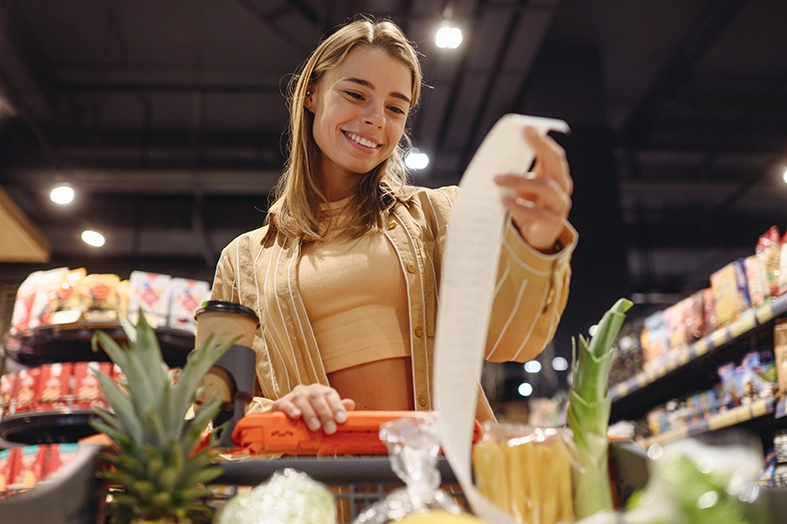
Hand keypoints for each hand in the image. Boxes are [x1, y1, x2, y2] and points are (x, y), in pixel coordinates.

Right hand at [270, 384, 354, 433]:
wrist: (287, 419)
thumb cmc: (310, 416)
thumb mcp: (326, 414)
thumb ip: (338, 409)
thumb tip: (350, 404)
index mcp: (320, 391)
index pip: (330, 394)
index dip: (337, 406)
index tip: (341, 419)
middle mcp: (307, 391)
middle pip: (317, 396)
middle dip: (325, 413)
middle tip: (330, 429)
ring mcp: (293, 396)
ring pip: (302, 399)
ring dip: (310, 413)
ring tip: (315, 427)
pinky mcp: (280, 404)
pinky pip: (285, 403)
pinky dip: (291, 409)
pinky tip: (297, 416)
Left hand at [494, 126, 572, 252]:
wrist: (534, 236)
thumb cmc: (528, 205)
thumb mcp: (523, 186)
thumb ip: (517, 171)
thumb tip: (499, 155)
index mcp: (555, 174)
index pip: (552, 152)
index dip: (541, 140)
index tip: (526, 128)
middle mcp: (562, 186)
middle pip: (555, 163)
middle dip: (539, 149)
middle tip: (515, 145)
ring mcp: (560, 204)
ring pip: (545, 186)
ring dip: (519, 180)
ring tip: (497, 179)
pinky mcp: (553, 222)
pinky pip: (537, 211)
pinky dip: (519, 205)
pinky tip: (504, 201)